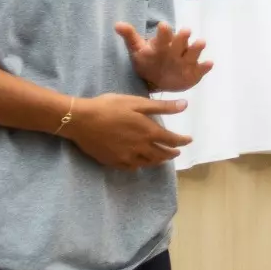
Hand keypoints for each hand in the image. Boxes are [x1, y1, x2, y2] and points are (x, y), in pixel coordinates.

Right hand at [63, 93, 191, 168]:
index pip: (172, 140)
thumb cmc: (109, 107)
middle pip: (162, 155)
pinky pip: (132, 167)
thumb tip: (185, 105)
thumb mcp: (137, 102)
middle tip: (176, 152)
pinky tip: (140, 162)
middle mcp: (141, 147)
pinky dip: (140, 165)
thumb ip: (162, 106)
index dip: (182, 141)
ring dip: (158, 160)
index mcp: (148, 131)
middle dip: (172, 153)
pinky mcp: (115, 162)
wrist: (81, 120)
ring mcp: (128, 157)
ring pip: (149, 162)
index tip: (189, 140)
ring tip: (162, 158)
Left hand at [116, 22, 211, 92]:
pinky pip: (201, 68)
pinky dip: (205, 66)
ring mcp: (187, 60)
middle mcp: (176, 49)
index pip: (163, 35)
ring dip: (197, 47)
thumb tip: (117, 24)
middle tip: (185, 31)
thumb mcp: (137, 49)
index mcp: (162, 43)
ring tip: (201, 42)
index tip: (162, 25)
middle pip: (180, 41)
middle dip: (182, 37)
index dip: (163, 31)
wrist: (158, 78)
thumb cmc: (147, 60)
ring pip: (193, 52)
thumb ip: (130, 37)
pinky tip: (209, 64)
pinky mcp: (195, 71)